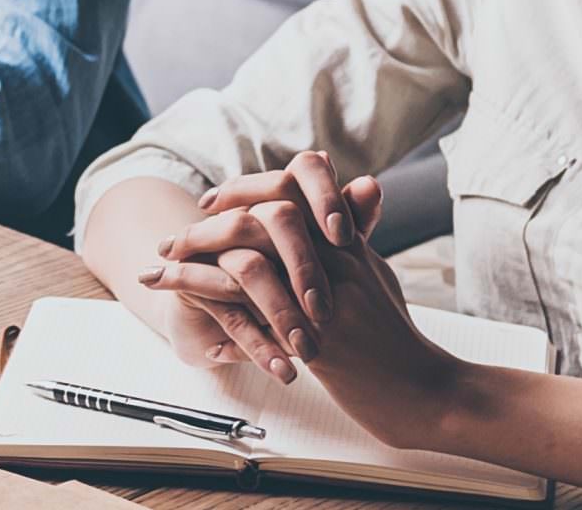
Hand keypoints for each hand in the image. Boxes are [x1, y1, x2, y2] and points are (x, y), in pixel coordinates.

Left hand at [150, 176, 464, 447]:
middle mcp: (335, 263)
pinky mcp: (314, 340)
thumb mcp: (377, 277)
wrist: (422, 391)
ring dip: (193, 258)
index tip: (209, 202)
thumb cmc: (396, 340)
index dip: (244, 191)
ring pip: (248, 258)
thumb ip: (355, 238)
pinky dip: (206, 296)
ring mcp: (325, 300)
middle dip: (210, 223)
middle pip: (263, 217)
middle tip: (172, 237)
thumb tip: (342, 204)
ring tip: (158, 267)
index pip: (291, 193)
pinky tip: (175, 298)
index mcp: (348, 245)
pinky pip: (249, 309)